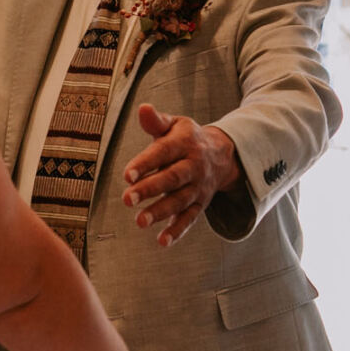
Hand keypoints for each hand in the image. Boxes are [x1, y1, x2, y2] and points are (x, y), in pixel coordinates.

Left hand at [122, 104, 239, 247]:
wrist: (222, 154)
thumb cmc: (187, 138)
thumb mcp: (175, 125)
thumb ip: (156, 121)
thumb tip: (143, 108)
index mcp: (185, 143)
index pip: (163, 153)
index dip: (146, 163)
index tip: (127, 175)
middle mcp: (194, 166)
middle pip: (172, 179)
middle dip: (150, 189)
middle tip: (127, 199)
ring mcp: (198, 187)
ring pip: (180, 201)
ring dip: (161, 212)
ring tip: (140, 221)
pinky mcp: (200, 204)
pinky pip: (190, 219)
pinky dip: (177, 231)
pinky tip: (162, 242)